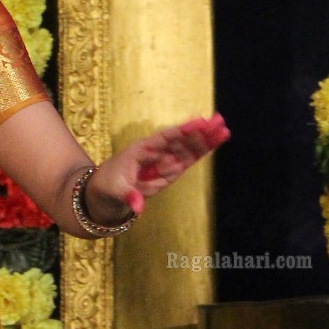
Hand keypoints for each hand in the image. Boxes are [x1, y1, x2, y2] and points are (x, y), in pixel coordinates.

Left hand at [89, 112, 229, 221]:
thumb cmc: (108, 185)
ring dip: (204, 140)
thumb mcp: (115, 190)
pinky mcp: (170, 171)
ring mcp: (164, 161)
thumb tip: (137, 207)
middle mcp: (155, 152)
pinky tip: (215, 141)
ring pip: (187, 149)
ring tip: (223, 130)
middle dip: (198, 132)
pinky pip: (188, 159)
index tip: (196, 123)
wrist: (106, 193)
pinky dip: (201, 151)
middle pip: (179, 140)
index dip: (180, 132)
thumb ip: (128, 196)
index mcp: (140, 150)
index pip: (163, 139)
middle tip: (218, 121)